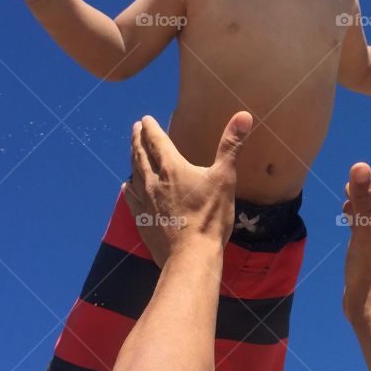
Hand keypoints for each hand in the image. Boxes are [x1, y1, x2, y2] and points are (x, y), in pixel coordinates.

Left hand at [121, 112, 251, 266]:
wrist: (190, 255)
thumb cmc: (209, 216)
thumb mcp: (224, 178)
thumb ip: (231, 146)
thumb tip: (243, 115)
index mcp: (172, 168)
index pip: (157, 141)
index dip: (151, 128)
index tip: (145, 119)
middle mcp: (153, 181)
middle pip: (141, 155)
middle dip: (137, 139)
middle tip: (135, 128)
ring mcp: (145, 201)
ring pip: (134, 174)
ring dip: (132, 159)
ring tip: (131, 151)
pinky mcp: (142, 220)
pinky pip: (132, 198)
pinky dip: (129, 188)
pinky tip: (127, 186)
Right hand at [341, 162, 370, 323]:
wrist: (370, 305)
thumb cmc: (367, 267)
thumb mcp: (362, 229)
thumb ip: (362, 199)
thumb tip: (361, 166)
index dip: (363, 184)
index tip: (353, 175)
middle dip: (361, 195)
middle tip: (348, 187)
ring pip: (368, 222)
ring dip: (358, 212)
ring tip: (347, 207)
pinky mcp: (367, 260)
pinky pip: (362, 237)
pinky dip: (355, 228)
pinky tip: (350, 235)